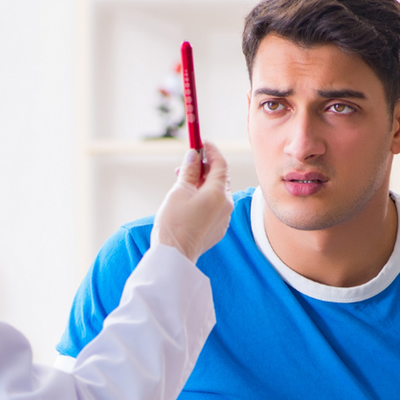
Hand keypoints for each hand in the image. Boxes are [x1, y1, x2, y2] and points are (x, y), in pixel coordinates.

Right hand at [152, 143, 232, 261]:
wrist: (174, 256)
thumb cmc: (174, 223)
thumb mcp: (179, 190)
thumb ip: (190, 170)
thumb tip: (194, 155)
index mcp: (218, 193)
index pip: (220, 163)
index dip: (210, 151)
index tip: (201, 143)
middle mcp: (226, 205)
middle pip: (219, 178)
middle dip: (204, 169)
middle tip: (187, 166)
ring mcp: (224, 218)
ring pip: (216, 193)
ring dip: (203, 184)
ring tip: (183, 185)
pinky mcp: (219, 229)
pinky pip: (215, 207)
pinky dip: (204, 199)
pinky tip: (189, 203)